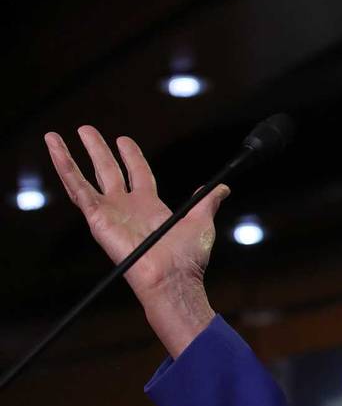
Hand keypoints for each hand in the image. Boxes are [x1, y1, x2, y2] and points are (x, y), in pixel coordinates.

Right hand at [44, 126, 227, 354]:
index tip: (123, 140)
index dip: (131, 155)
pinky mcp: (97, 218)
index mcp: (150, 206)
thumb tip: (223, 188)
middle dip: (97, 149)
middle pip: (108, 170)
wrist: (173, 276)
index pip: (137, 173)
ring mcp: (109, 212)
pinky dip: (65, 169)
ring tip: (54, 136)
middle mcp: (126, 207)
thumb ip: (208, 201)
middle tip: (86, 130)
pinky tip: (56, 152)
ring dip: (69, 157)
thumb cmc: (187, 256)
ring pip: (83, 178)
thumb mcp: (202, 220)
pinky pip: (77, 190)